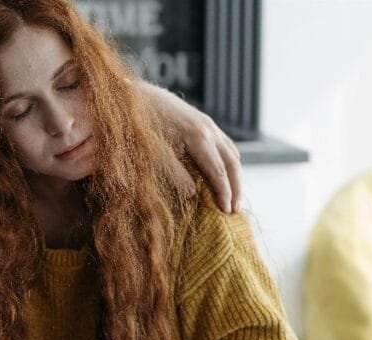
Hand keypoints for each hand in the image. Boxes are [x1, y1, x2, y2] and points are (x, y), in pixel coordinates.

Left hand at [138, 82, 242, 212]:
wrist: (135, 95)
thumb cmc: (142, 126)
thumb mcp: (155, 153)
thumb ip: (175, 173)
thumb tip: (193, 194)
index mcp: (199, 137)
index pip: (218, 171)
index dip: (224, 193)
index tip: (227, 212)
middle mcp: (209, 129)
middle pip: (232, 162)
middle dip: (235, 187)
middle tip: (235, 211)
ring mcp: (208, 124)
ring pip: (232, 152)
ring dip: (235, 175)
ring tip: (233, 197)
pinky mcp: (204, 122)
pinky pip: (224, 145)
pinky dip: (229, 162)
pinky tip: (225, 175)